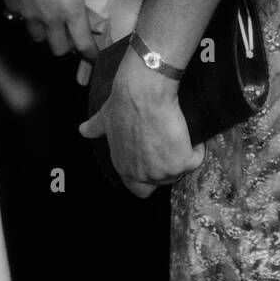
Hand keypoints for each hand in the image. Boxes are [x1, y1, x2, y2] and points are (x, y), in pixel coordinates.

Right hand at [0, 0, 110, 59]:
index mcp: (70, 8)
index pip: (83, 43)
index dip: (90, 54)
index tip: (94, 57)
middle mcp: (51, 18)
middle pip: (59, 49)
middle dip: (66, 47)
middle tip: (70, 35)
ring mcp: (30, 16)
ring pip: (39, 38)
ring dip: (45, 34)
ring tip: (48, 21)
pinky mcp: (13, 9)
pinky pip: (22, 21)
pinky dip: (27, 18)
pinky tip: (29, 6)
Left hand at [78, 50, 204, 196]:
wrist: (143, 92)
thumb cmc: (123, 102)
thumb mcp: (105, 118)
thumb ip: (95, 128)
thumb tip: (82, 130)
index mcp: (123, 167)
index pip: (137, 188)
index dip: (147, 176)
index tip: (154, 157)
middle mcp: (142, 175)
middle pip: (162, 181)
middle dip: (167, 165)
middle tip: (168, 143)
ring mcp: (163, 172)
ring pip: (179, 171)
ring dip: (181, 155)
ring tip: (176, 133)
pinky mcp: (183, 163)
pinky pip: (196, 159)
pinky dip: (197, 148)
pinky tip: (190, 132)